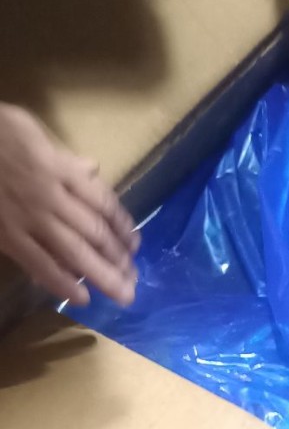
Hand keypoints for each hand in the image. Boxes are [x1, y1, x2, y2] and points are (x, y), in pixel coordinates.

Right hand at [0, 103, 138, 306]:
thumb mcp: (31, 132)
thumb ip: (64, 157)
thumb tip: (92, 169)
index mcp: (60, 169)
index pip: (103, 202)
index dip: (123, 226)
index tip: (135, 244)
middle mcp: (51, 196)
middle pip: (94, 232)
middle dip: (118, 257)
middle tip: (135, 279)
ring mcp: (29, 219)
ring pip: (73, 251)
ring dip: (101, 274)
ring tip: (122, 293)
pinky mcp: (8, 236)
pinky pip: (38, 263)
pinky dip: (60, 282)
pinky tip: (80, 297)